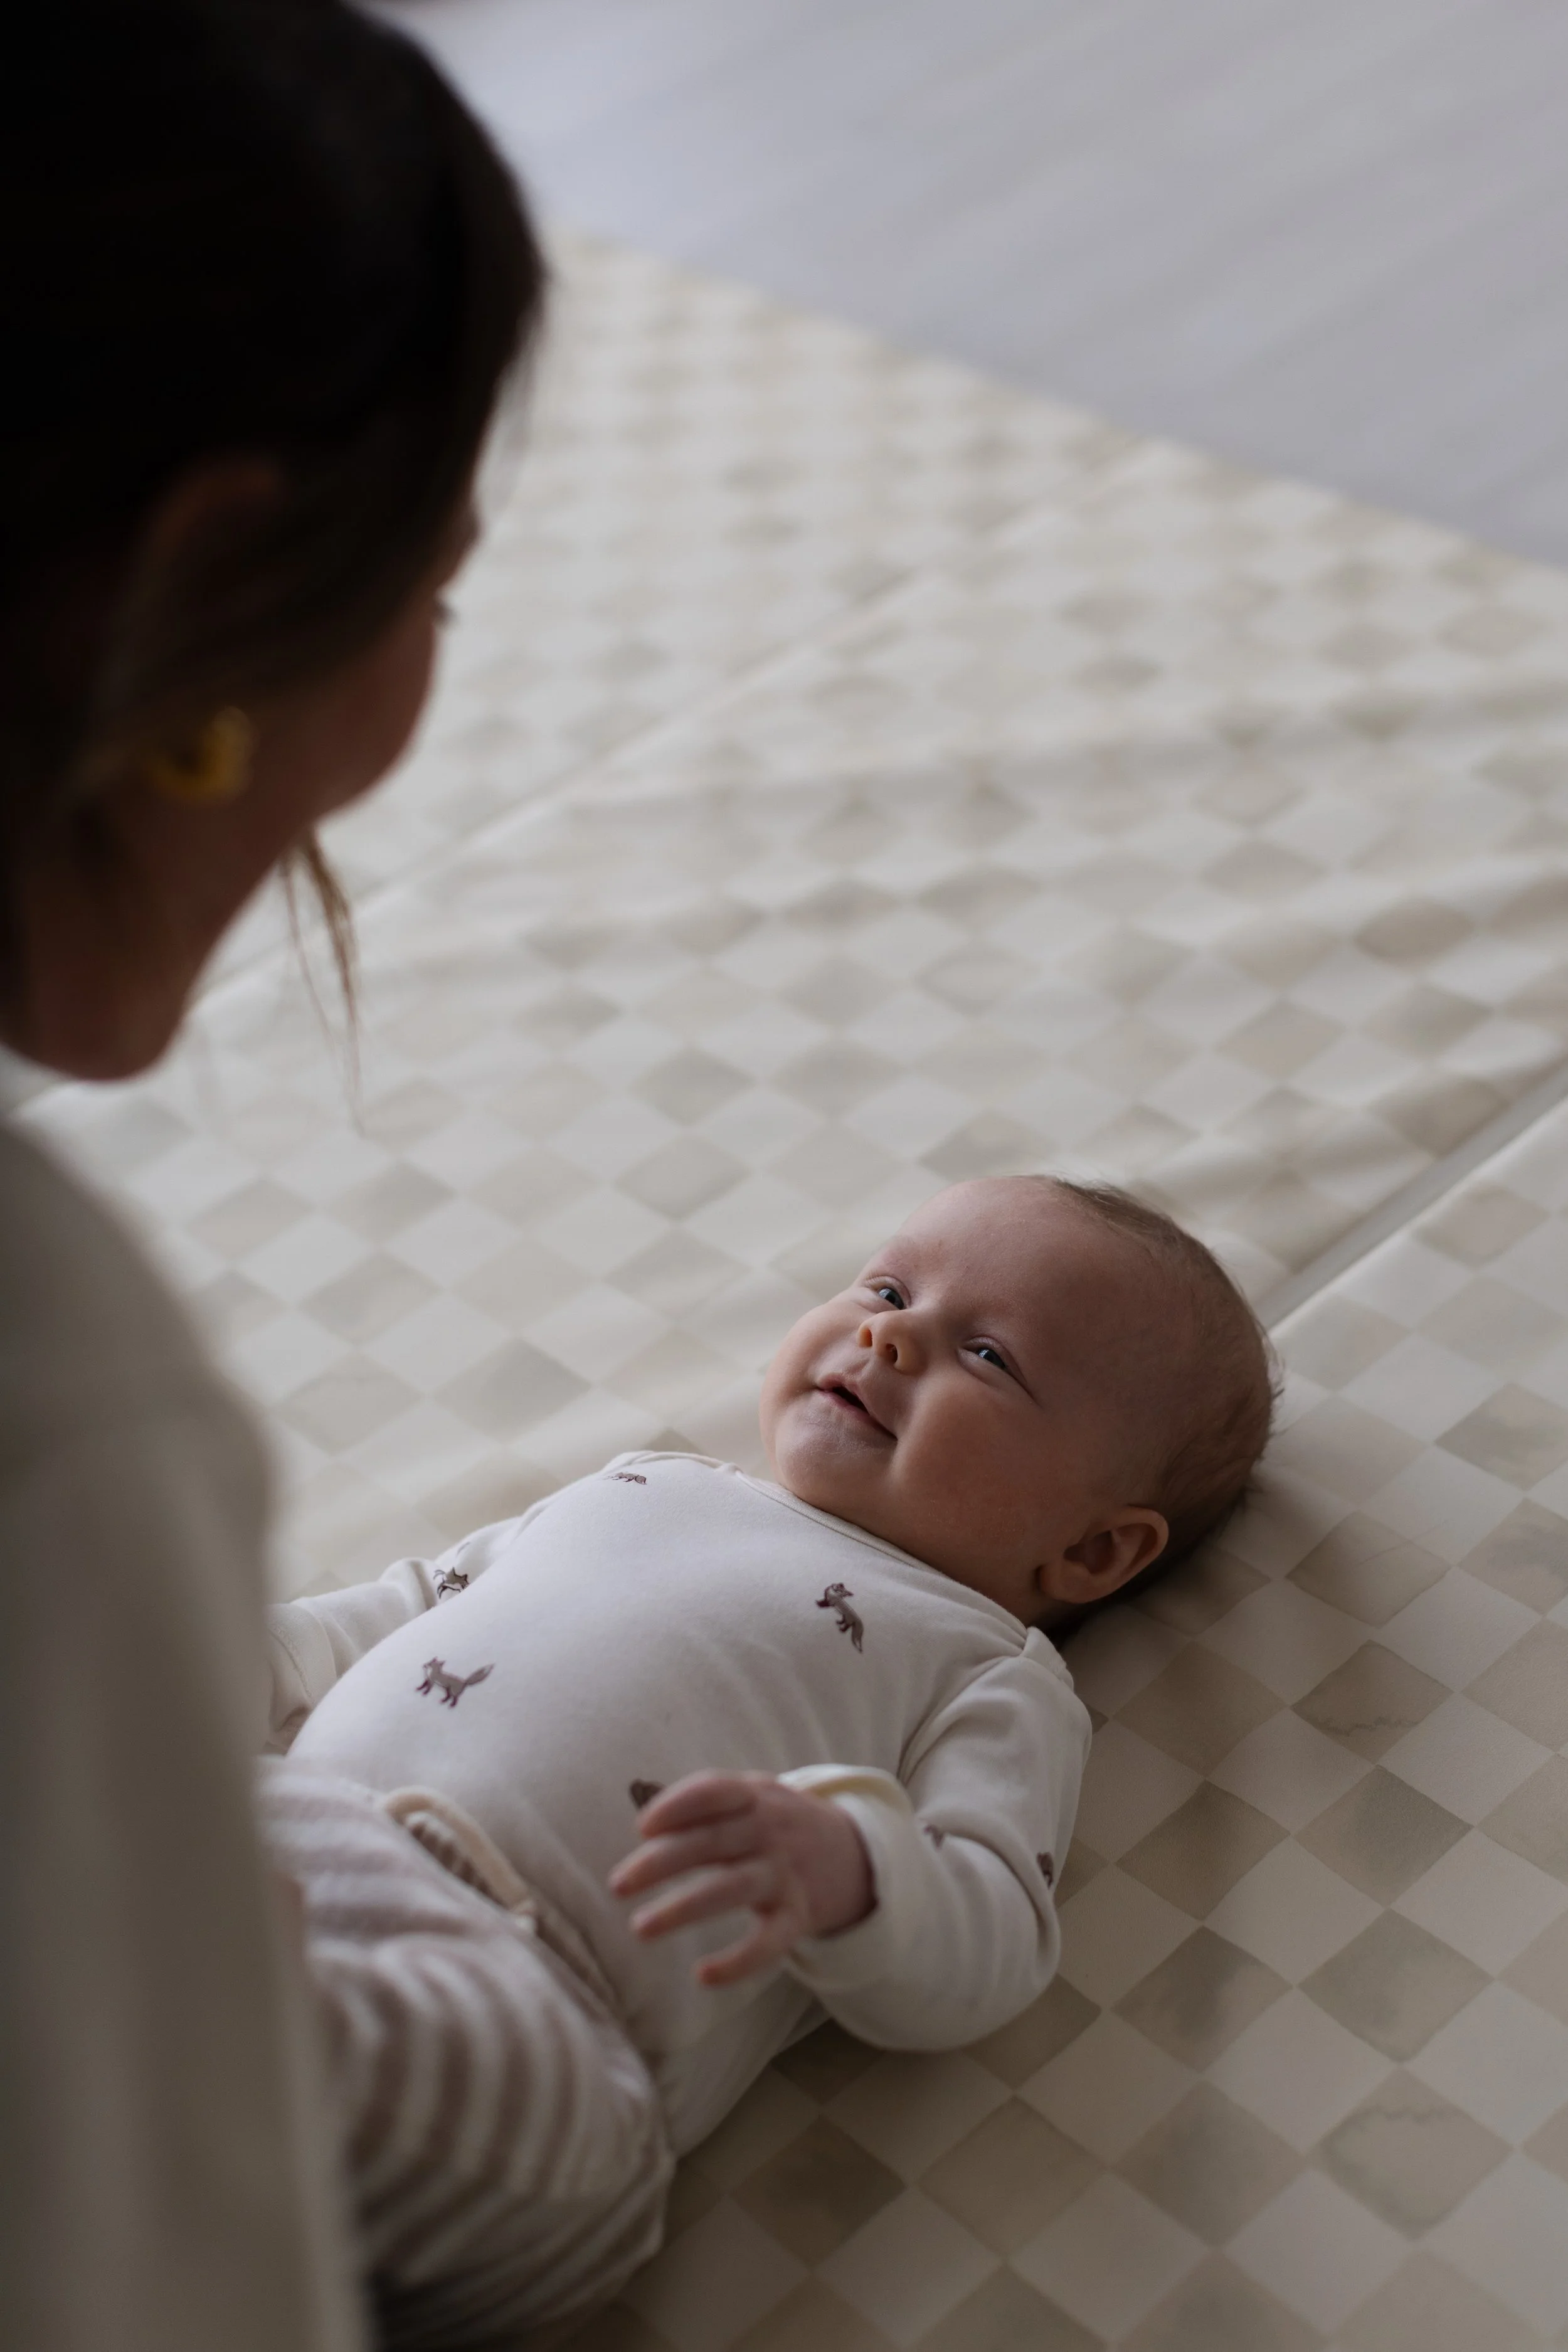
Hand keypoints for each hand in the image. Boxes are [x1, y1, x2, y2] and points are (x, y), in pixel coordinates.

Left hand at [608, 1771, 874, 1987]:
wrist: (851, 1851)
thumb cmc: (774, 1822)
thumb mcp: (751, 1796)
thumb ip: (705, 1805)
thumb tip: (645, 1825)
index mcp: (754, 1796)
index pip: (716, 1791)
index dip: (679, 1805)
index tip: (643, 1826)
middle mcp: (770, 1831)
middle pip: (713, 1842)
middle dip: (662, 1862)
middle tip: (618, 1884)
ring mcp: (784, 1874)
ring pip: (732, 1889)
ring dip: (684, 1908)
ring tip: (640, 1928)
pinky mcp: (797, 1916)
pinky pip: (769, 1942)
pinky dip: (738, 1962)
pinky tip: (703, 1975)